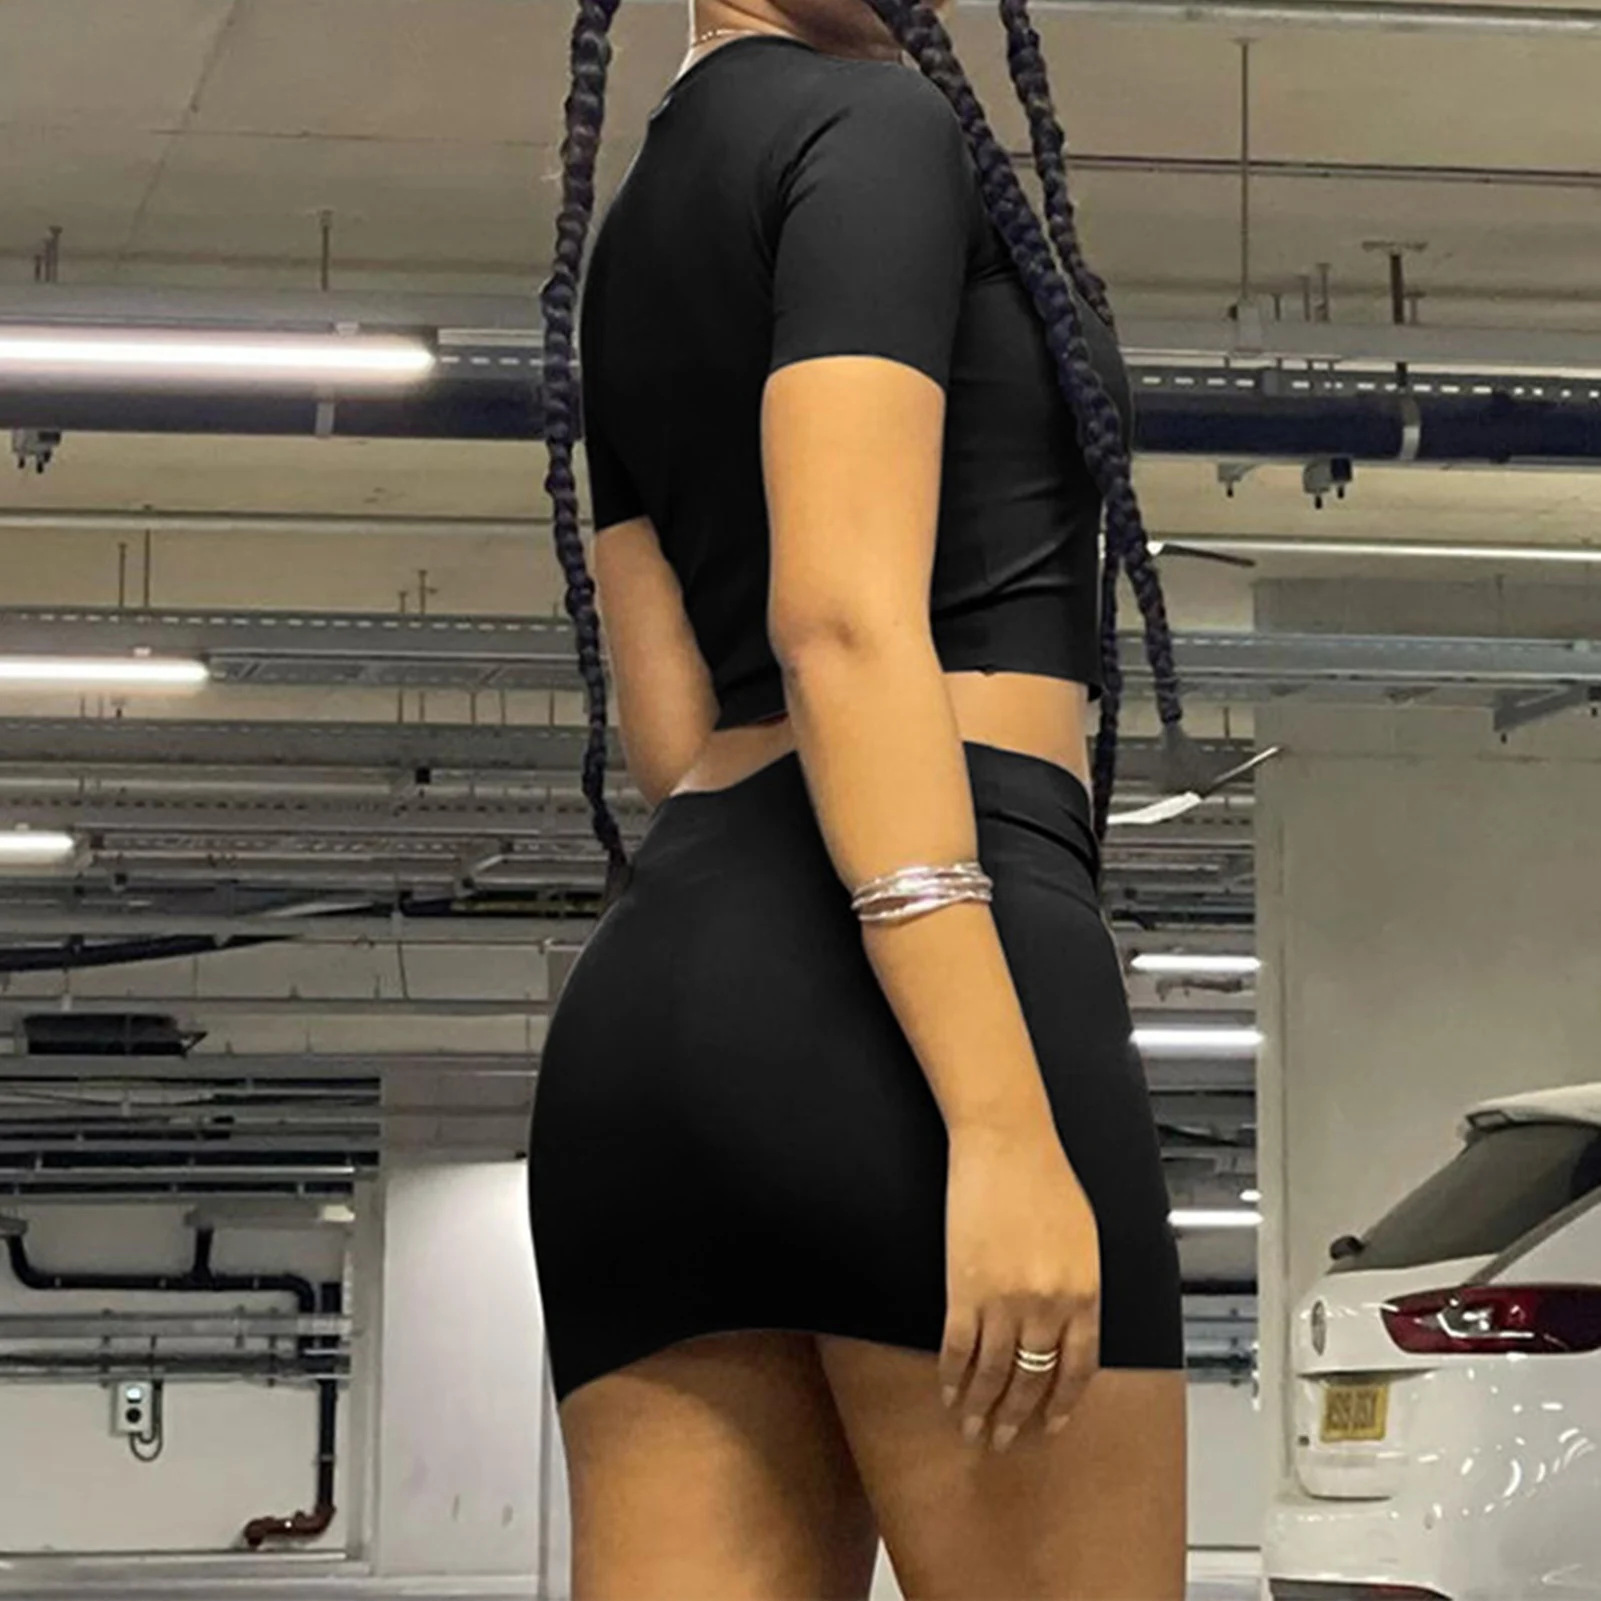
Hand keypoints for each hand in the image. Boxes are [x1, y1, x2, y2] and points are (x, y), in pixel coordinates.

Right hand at [939, 1119, 1100, 1451]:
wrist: (1005, 1141)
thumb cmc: (1045, 1178)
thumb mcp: (1084, 1238)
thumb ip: (1080, 1286)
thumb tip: (1070, 1327)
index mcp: (1084, 1292)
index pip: (1077, 1368)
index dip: (1061, 1403)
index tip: (1048, 1426)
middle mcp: (1047, 1304)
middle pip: (1032, 1379)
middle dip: (1016, 1416)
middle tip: (1002, 1440)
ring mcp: (1004, 1299)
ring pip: (992, 1373)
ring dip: (979, 1406)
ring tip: (971, 1428)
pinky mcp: (963, 1288)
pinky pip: (957, 1347)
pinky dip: (950, 1375)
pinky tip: (946, 1390)